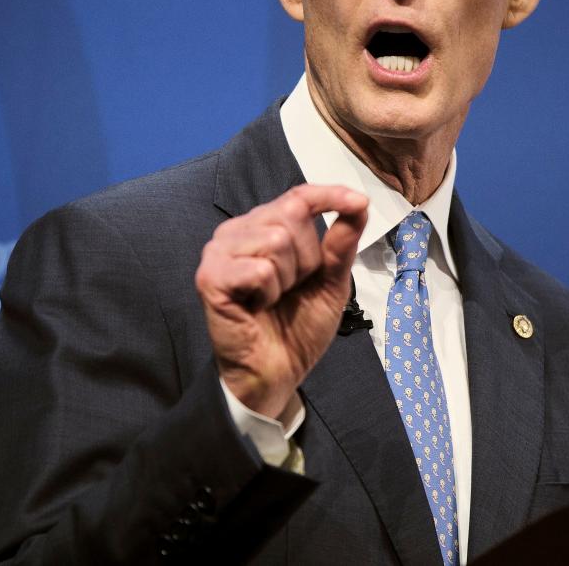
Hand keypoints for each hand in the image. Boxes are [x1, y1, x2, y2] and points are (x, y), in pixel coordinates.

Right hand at [195, 184, 368, 419]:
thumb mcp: (330, 282)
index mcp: (262, 227)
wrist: (276, 373)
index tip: (358, 202)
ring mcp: (219, 252)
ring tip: (272, 298)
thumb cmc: (297, 328)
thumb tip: (358, 205)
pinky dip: (268, 292)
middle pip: (291, 215)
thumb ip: (341, 244)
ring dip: (287, 278)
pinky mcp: (210, 277)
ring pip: (276, 240)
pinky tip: (256, 307)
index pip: (297, 196)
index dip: (328, 195)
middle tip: (291, 288)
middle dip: (307, 258)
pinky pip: (259, 269)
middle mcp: (237, 232)